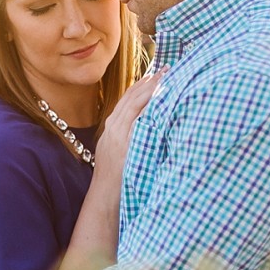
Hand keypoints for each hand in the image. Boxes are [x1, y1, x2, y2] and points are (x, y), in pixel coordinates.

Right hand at [93, 66, 164, 183]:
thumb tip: (148, 129)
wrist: (103, 200)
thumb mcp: (120, 154)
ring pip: (134, 105)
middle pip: (131, 97)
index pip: (127, 99)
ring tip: (166, 78)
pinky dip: (148, 107)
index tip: (155, 74)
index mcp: (112, 128)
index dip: (141, 85)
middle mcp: (113, 128)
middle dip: (149, 82)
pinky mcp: (124, 144)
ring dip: (151, 89)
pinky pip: (137, 120)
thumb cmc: (116, 181)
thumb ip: (130, 138)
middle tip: (166, 69)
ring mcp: (117, 135)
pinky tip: (161, 100)